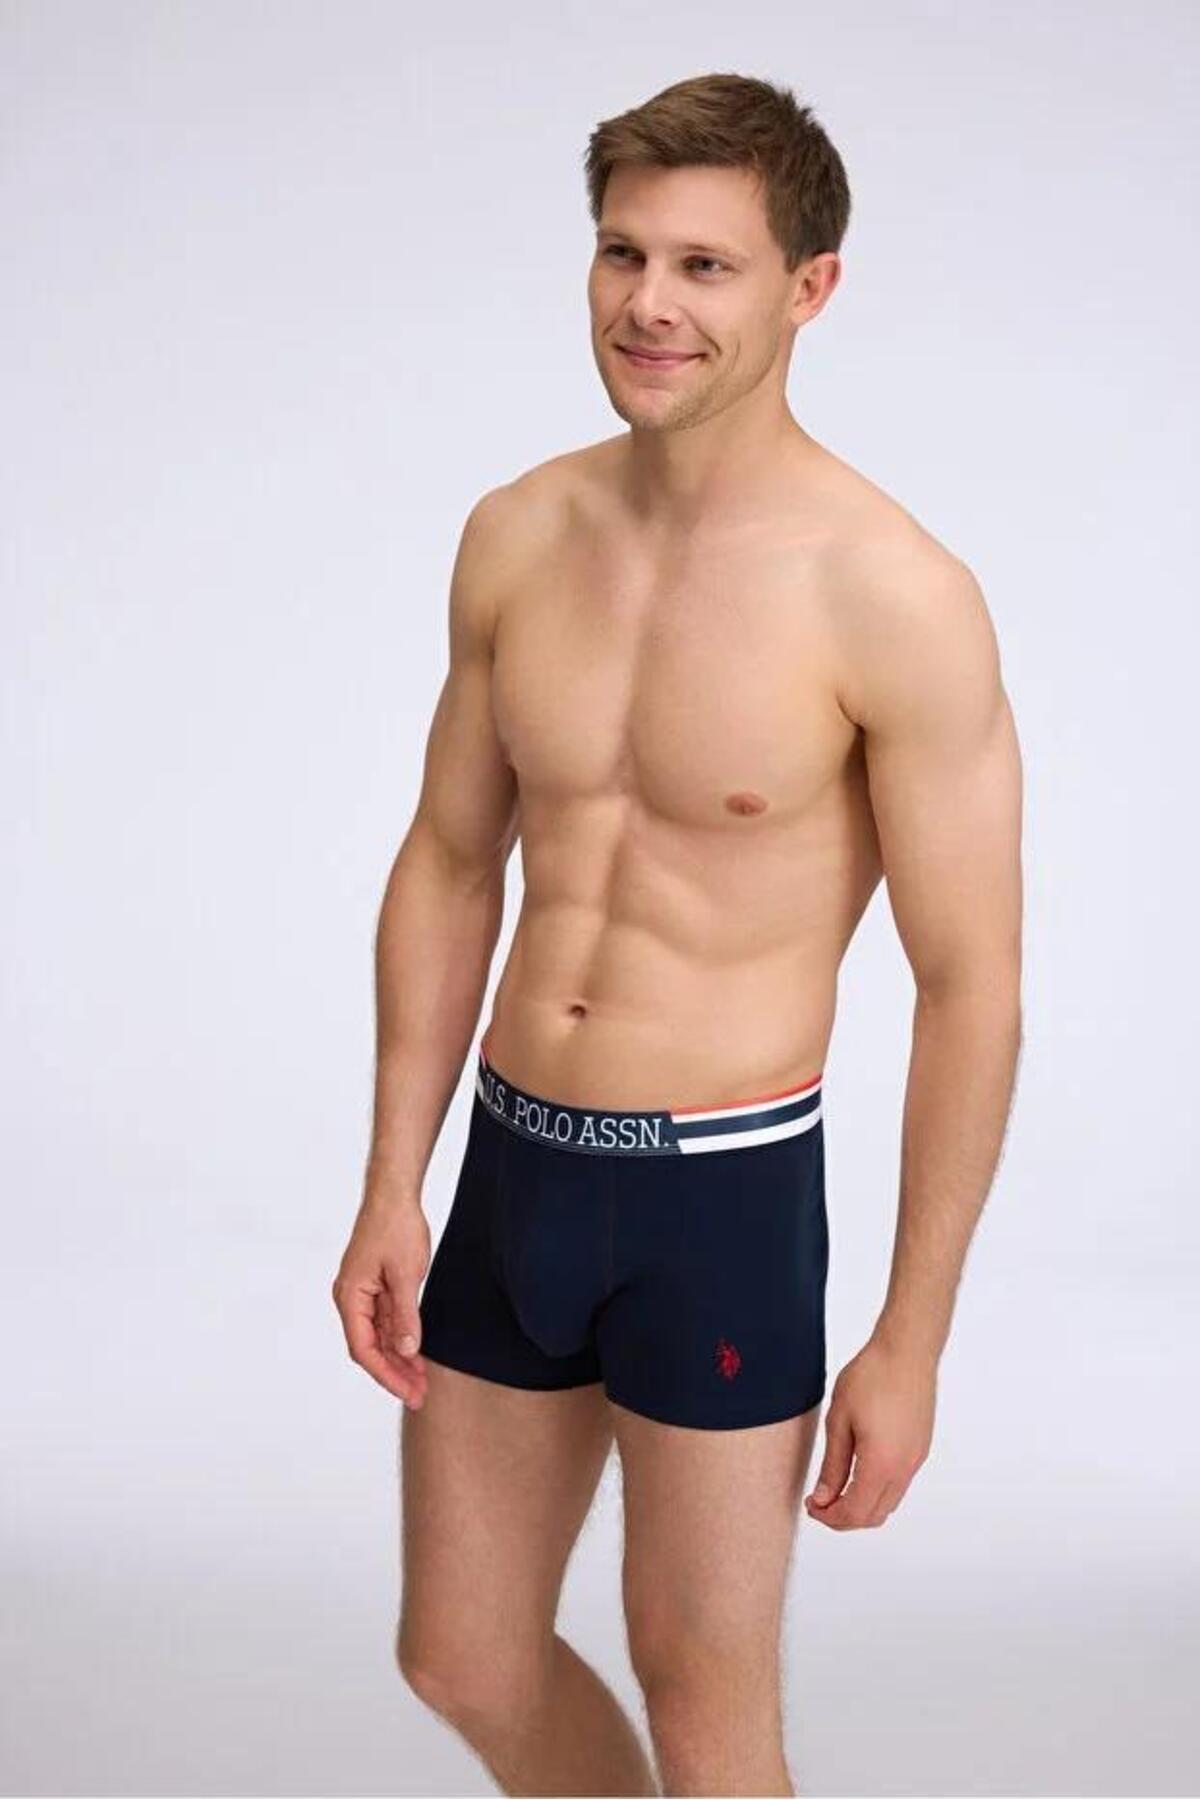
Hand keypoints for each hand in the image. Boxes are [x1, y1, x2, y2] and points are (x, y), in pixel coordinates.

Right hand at [332, 1196, 431, 1407]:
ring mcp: (362, 1294)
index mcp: (350, 1297)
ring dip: (398, 1359)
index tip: (408, 1392)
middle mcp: (351, 1299)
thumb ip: (406, 1316)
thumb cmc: (395, 1227)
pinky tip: (416, 1355)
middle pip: (369, 1348)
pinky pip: (385, 1322)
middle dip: (394, 1373)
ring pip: (378, 1338)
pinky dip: (400, 1339)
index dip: (386, 1374)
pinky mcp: (375, 1288)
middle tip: (420, 1395)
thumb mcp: (406, 1274)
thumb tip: (407, 1351)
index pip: (363, 1348)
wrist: (394, 1195)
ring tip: (421, 1381)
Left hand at [804, 1333, 935, 1528]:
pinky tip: (858, 1471)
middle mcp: (904, 1469)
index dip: (829, 1517)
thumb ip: (833, 1465)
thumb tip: (824, 1498)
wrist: (906, 1351)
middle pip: (873, 1516)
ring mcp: (916, 1460)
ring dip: (862, 1505)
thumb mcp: (840, 1420)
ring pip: (888, 1503)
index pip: (854, 1513)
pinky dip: (877, 1490)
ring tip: (836, 1487)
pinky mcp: (920, 1449)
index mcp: (881, 1464)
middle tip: (819, 1501)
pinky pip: (898, 1485)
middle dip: (843, 1517)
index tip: (811, 1506)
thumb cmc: (871, 1377)